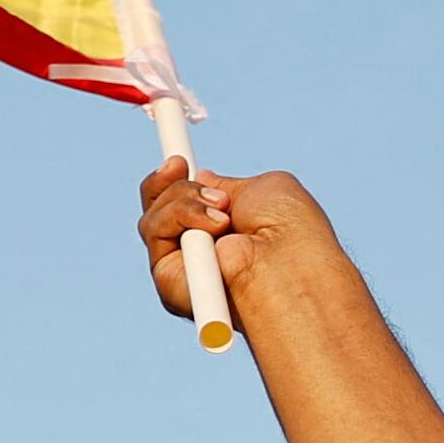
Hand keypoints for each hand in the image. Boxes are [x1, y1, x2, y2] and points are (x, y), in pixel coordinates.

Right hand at [135, 162, 359, 326]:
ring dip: (184, 201)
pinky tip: (214, 228)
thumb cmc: (291, 229)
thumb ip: (226, 184)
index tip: (179, 162)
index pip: (185, 204)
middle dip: (170, 182)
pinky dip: (178, 216)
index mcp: (227, 232)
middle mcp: (203, 252)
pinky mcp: (168, 280)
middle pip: (158, 207)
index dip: (174, 180)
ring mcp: (183, 267)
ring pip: (153, 215)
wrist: (291, 265)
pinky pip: (153, 229)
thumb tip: (201, 178)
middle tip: (184, 168)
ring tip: (223, 215)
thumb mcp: (263, 188)